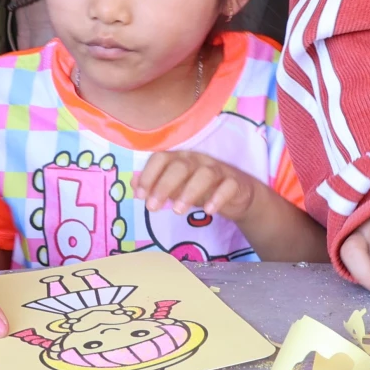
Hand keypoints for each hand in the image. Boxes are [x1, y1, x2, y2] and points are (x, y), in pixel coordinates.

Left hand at [138, 151, 256, 220]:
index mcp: (180, 159)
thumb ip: (155, 184)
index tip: (140, 196)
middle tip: (152, 208)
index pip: (161, 158)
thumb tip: (132, 182)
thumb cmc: (201, 188)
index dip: (148, 175)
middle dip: (164, 185)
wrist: (237, 194)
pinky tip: (209, 211)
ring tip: (178, 211)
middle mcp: (198, 160)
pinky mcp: (235, 182)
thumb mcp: (176, 187)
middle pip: (181, 166)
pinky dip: (218, 197)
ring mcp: (218, 170)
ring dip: (189, 191)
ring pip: (205, 174)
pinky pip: (228, 186)